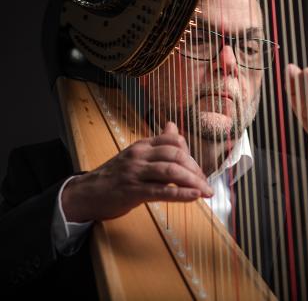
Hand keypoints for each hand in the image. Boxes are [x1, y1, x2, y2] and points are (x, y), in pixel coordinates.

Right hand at [62, 122, 212, 221]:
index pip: (174, 140)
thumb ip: (157, 143)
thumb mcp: (136, 154)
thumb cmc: (115, 175)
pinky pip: (161, 191)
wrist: (87, 192)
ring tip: (206, 191)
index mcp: (143, 145)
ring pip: (171, 171)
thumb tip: (173, 126)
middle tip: (206, 182)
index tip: (198, 169)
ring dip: (193, 181)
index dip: (190, 153)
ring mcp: (136, 172)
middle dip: (195, 169)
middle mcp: (140, 155)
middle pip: (176, 154)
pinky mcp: (133, 191)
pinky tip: (194, 196)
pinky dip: (181, 193)